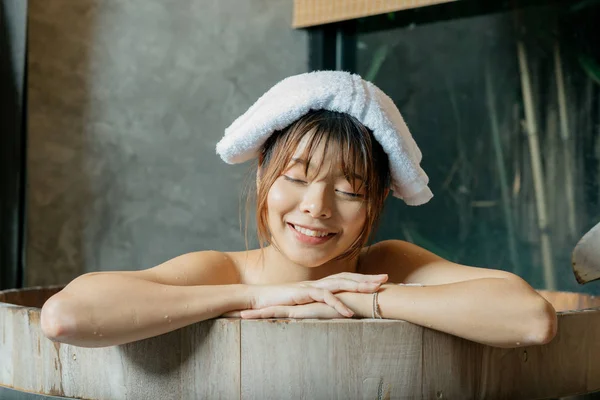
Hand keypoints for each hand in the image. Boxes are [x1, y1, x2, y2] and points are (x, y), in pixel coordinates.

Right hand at [250, 273, 387, 317]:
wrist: (257, 300)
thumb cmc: (278, 304)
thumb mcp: (301, 306)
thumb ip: (315, 306)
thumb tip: (329, 312)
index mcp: (319, 285)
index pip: (345, 279)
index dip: (362, 279)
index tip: (379, 281)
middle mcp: (318, 283)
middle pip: (347, 278)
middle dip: (367, 278)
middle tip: (386, 279)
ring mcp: (311, 287)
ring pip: (339, 284)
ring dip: (358, 287)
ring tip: (376, 291)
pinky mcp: (302, 295)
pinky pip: (324, 298)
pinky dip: (338, 305)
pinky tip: (349, 313)